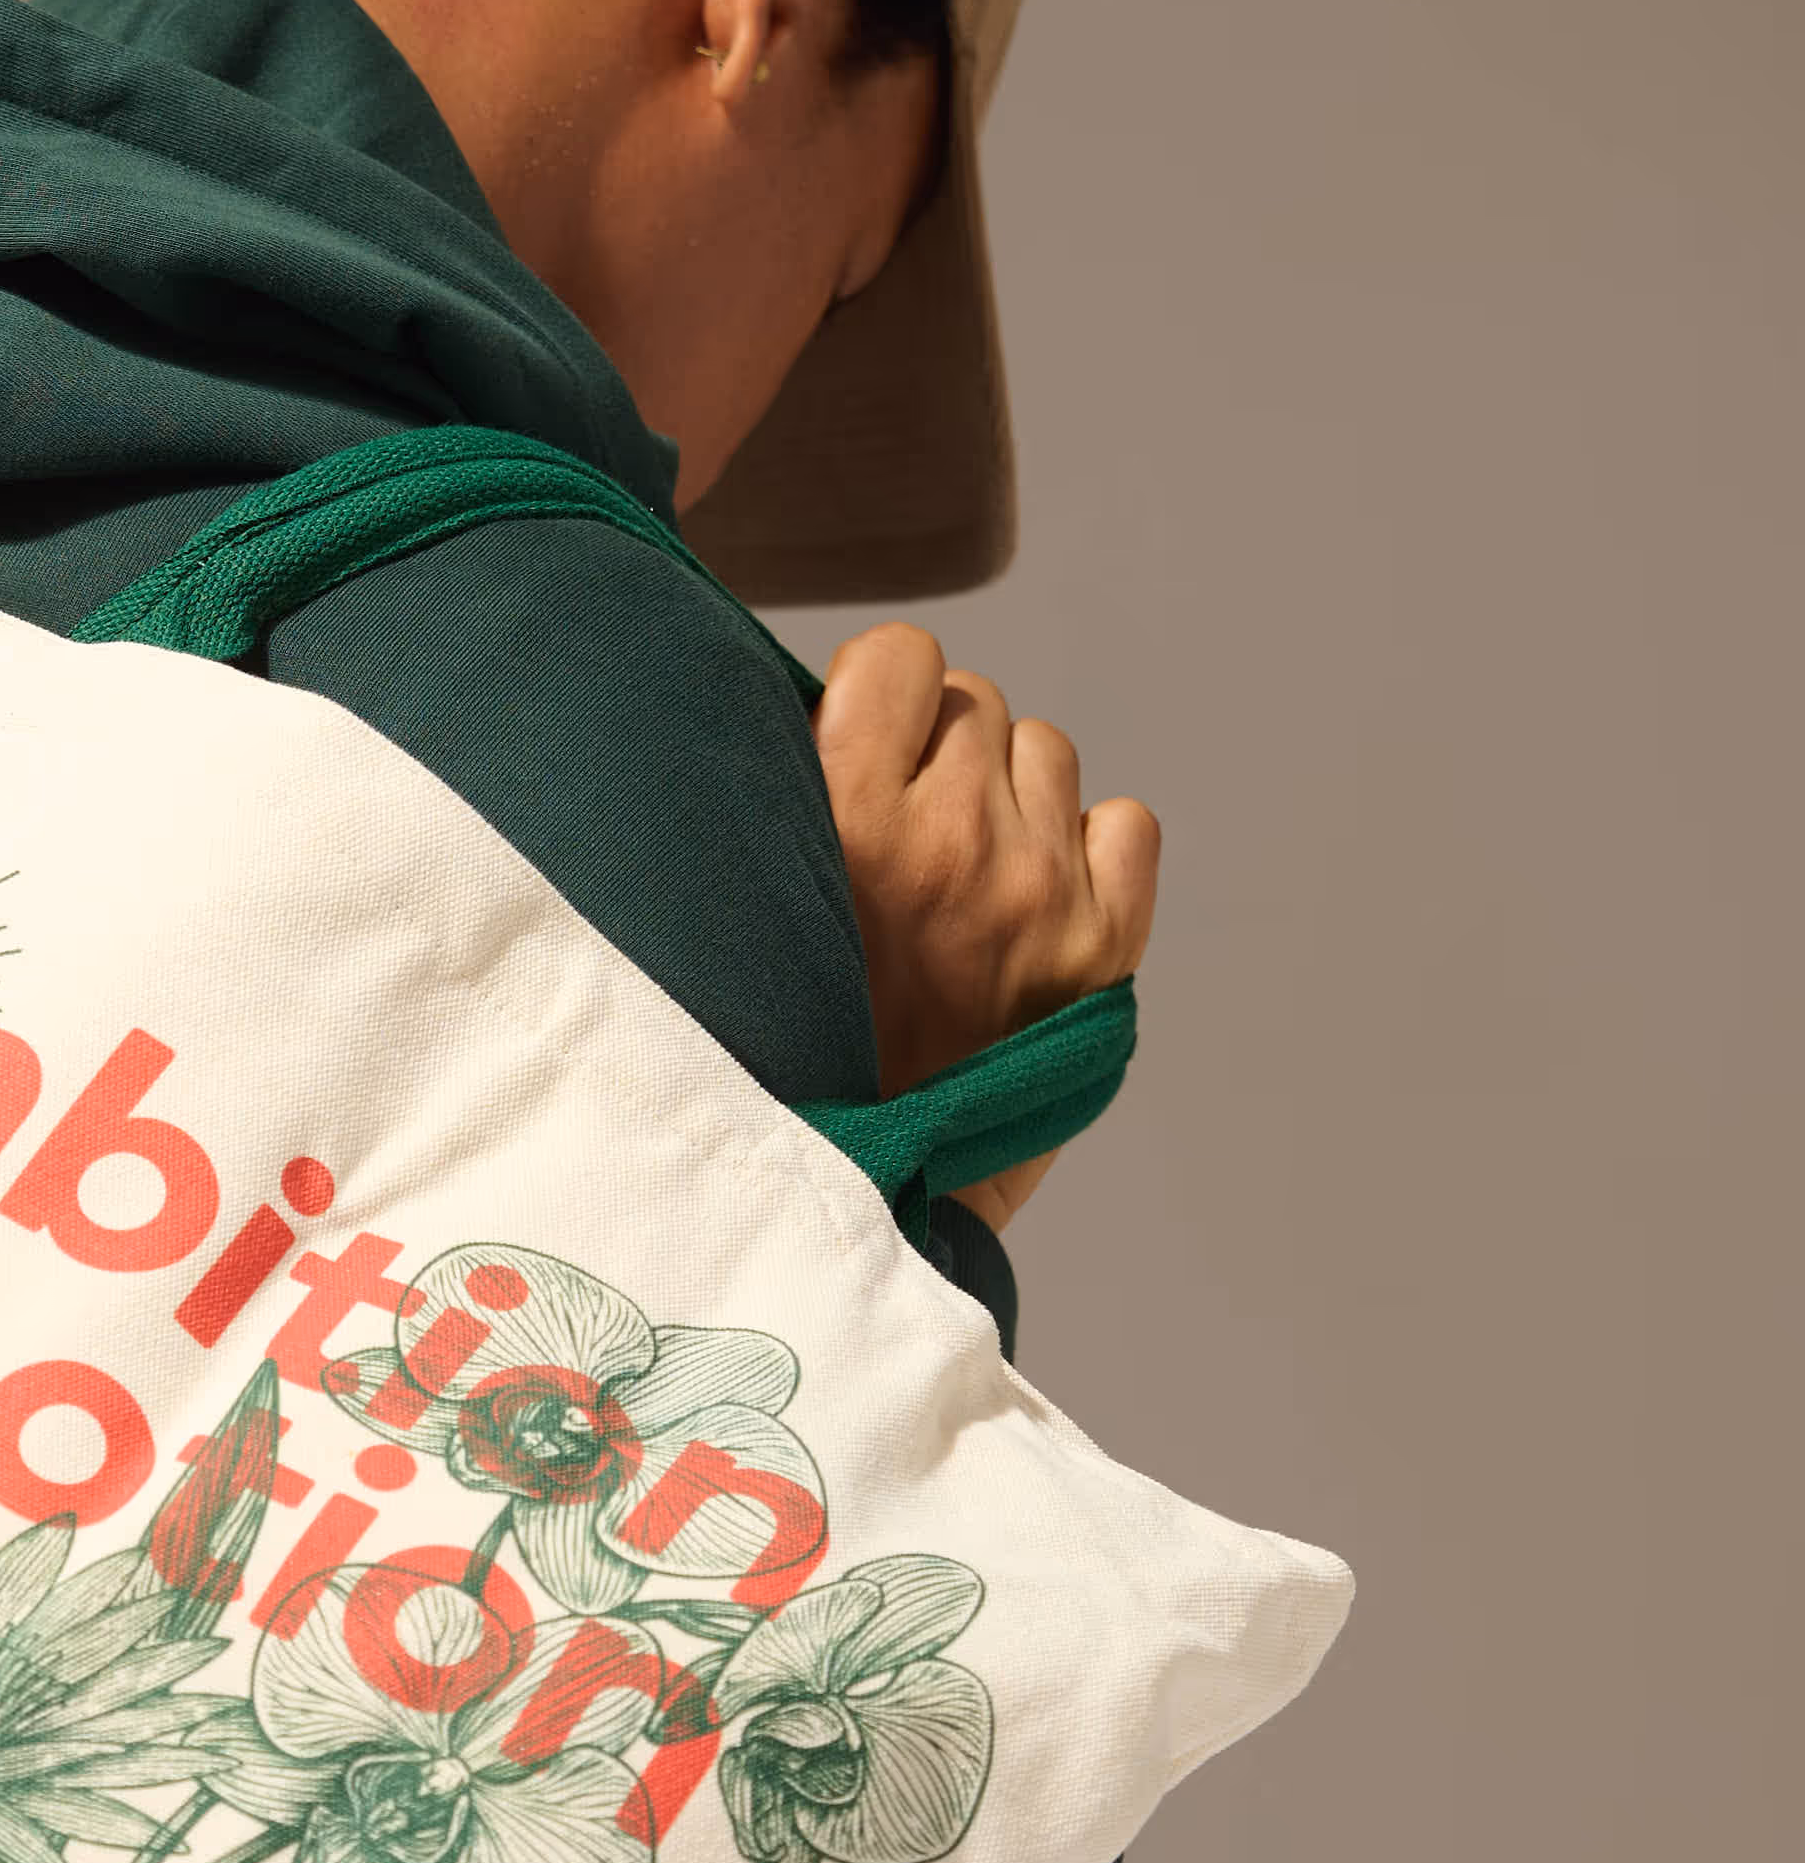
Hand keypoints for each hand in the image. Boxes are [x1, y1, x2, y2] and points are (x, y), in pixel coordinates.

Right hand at [816, 626, 1159, 1228]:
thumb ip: (775, 803)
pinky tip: (1033, 898)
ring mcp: (1038, 892)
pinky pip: (1127, 824)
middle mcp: (954, 842)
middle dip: (937, 755)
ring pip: (1045, 751)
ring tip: (959, 878)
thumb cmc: (774, 1055)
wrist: (854, 1205)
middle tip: (898, 840)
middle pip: (974, 703)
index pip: (902, 657)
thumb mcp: (734, 916)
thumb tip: (804, 706)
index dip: (879, 698)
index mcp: (844, 821)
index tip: (856, 753)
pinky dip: (1089, 847)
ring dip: (1006, 794)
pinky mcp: (1101, 946)